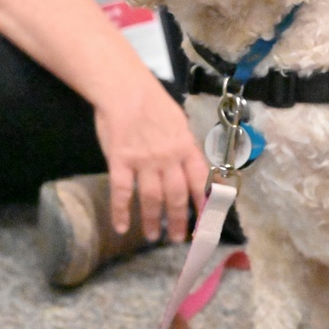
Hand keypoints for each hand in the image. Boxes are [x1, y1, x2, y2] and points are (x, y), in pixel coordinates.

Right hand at [93, 73, 207, 242]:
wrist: (125, 90)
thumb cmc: (152, 102)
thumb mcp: (179, 122)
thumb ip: (185, 145)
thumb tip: (194, 165)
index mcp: (186, 147)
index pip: (201, 181)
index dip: (205, 204)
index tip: (208, 223)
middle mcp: (169, 158)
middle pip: (177, 196)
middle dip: (179, 221)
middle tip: (178, 238)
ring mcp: (144, 161)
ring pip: (152, 199)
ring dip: (153, 221)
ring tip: (154, 236)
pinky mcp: (120, 162)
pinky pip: (122, 192)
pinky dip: (121, 212)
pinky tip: (121, 227)